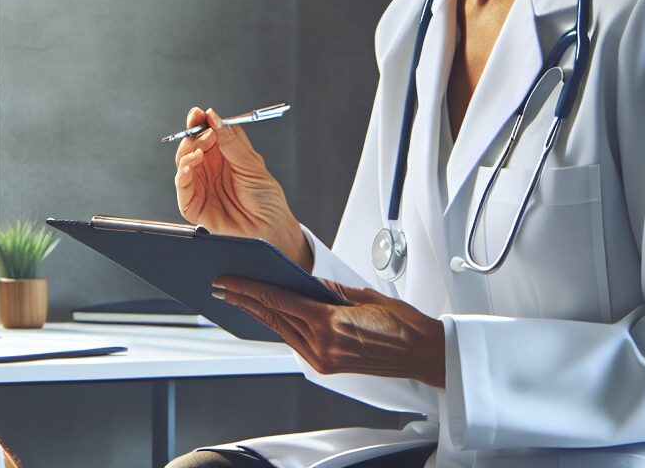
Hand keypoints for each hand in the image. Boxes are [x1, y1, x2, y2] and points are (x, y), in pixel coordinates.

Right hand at [173, 106, 310, 267]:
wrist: (270, 229)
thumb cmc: (266, 199)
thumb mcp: (252, 165)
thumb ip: (231, 142)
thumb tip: (215, 117)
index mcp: (224, 154)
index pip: (206, 132)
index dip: (200, 122)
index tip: (197, 113)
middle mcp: (210, 168)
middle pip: (191, 145)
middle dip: (193, 136)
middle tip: (205, 134)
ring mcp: (201, 185)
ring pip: (183, 163)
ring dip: (186, 153)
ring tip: (198, 151)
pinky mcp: (195, 205)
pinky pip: (182, 188)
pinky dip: (182, 175)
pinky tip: (188, 166)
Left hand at [212, 276, 445, 388]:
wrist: (421, 352)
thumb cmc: (401, 322)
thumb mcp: (361, 294)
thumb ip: (327, 288)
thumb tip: (303, 280)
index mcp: (330, 324)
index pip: (278, 301)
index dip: (248, 289)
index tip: (228, 281)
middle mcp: (322, 345)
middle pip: (274, 317)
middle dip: (246, 300)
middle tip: (223, 286)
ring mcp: (324, 359)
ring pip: (282, 330)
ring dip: (259, 313)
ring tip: (239, 297)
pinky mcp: (327, 365)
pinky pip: (295, 341)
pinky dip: (280, 325)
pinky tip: (269, 314)